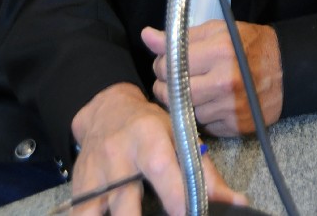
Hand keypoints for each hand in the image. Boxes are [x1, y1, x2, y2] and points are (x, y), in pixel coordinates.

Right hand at [71, 81, 247, 213]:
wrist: (105, 110)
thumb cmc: (148, 125)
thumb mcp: (178, 135)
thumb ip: (205, 172)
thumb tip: (237, 203)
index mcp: (148, 138)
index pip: (163, 170)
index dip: (177, 198)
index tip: (191, 215)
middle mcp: (118, 157)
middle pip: (126, 202)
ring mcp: (94, 176)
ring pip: (96, 213)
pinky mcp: (78, 190)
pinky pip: (81, 215)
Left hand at [142, 20, 282, 136]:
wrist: (287, 70)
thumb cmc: (250, 45)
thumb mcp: (217, 31)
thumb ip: (181, 36)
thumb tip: (147, 36)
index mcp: (220, 51)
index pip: (170, 64)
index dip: (162, 62)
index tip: (167, 61)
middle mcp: (224, 81)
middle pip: (172, 92)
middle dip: (166, 84)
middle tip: (173, 77)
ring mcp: (230, 107)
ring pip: (185, 110)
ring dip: (182, 101)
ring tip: (193, 87)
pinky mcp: (234, 126)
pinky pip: (203, 124)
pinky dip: (200, 113)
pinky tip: (208, 100)